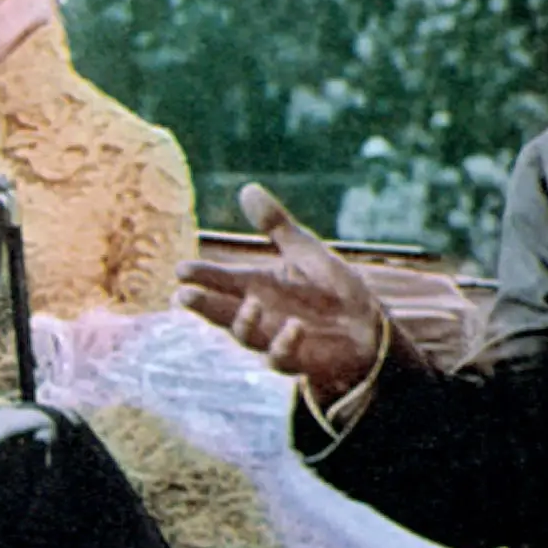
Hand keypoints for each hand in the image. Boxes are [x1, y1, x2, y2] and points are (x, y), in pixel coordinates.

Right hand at [173, 183, 387, 407]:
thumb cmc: (330, 289)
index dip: (202, 275)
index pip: (222, 280)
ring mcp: (275, 338)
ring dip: (244, 323)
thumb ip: (276, 225)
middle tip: (183, 296)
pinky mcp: (298, 359)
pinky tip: (295, 326)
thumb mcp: (303, 250)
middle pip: (222, 311)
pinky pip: (282, 357)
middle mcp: (260, 313)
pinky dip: (285, 343)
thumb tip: (247, 188)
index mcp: (257, 286)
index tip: (181, 270)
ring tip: (251, 304)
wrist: (366, 325)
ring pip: (247, 336)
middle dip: (203, 305)